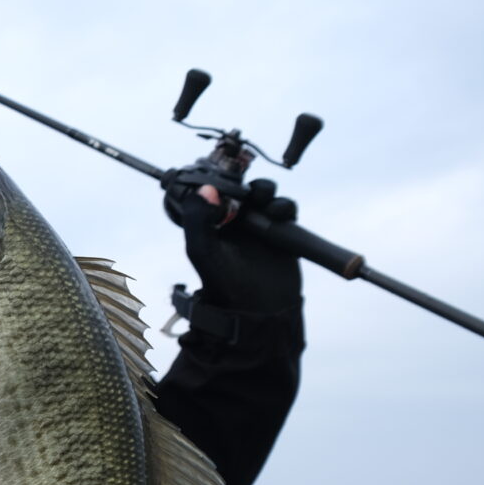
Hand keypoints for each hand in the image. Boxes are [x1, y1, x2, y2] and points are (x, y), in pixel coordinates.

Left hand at [163, 177, 301, 312]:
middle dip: (244, 183)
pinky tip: (278, 213)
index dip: (217, 181)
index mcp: (210, 222)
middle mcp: (233, 221)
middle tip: (245, 189)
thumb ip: (198, 219)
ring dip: (264, 190)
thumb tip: (206, 189)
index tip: (221, 174)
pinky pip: (285, 208)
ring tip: (262, 199)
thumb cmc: (223, 283)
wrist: (259, 310)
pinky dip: (283, 205)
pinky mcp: (282, 231)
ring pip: (263, 195)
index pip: (212, 191)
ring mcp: (258, 225)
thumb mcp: (202, 250)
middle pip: (240, 188)